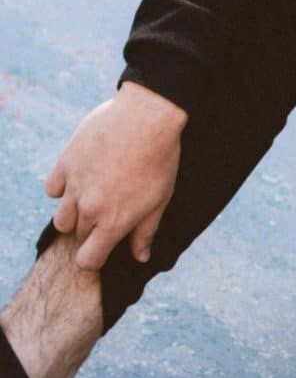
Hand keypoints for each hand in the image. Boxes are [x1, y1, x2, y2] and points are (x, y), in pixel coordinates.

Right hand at [46, 81, 187, 270]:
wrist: (147, 117)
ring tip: (96, 195)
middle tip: (111, 208)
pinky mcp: (65, 164)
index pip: (88, 260)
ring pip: (61, 219)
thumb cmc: (160, 160)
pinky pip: (52, 190)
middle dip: (92, 229)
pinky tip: (83, 177)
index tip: (102, 247)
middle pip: (78, 236)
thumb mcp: (160, 199)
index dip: (94, 258)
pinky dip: (64, 188)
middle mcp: (90, 209)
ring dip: (75, 214)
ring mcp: (75, 186)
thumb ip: (145, 231)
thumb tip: (140, 257)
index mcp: (114, 222)